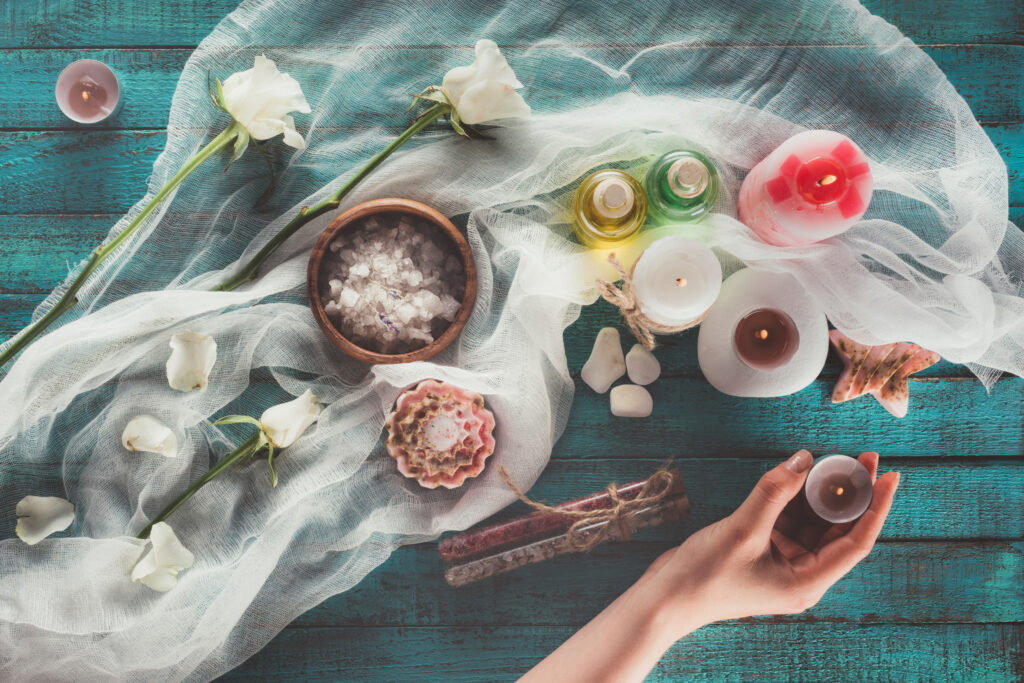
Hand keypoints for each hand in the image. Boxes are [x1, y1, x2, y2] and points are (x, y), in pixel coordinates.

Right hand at [642, 450, 899, 636]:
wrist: (665, 599)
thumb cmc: (703, 577)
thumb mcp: (742, 530)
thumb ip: (774, 492)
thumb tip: (803, 459)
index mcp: (806, 582)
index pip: (856, 542)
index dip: (875, 507)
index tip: (888, 476)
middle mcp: (802, 575)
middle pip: (839, 530)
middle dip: (851, 494)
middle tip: (863, 458)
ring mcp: (783, 565)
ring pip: (815, 523)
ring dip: (822, 493)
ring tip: (832, 460)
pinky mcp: (764, 553)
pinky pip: (790, 522)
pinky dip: (795, 499)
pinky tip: (798, 475)